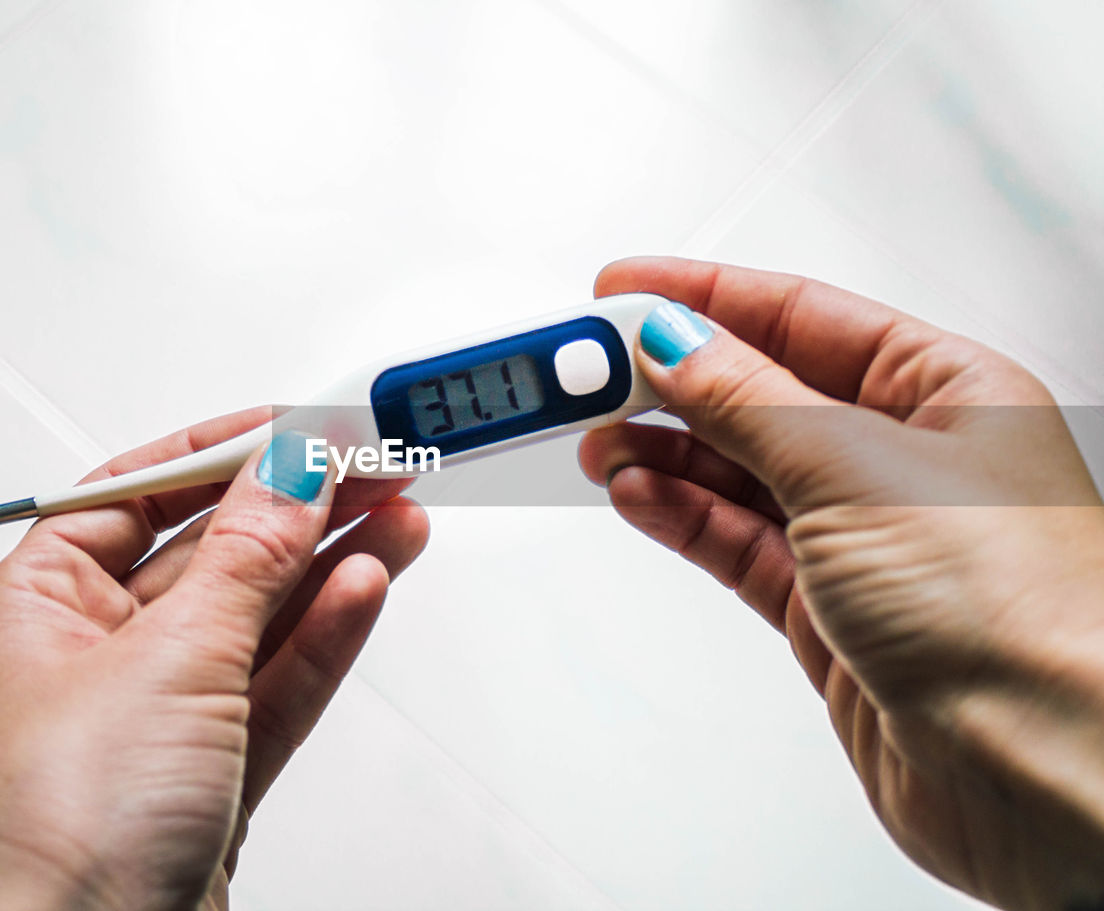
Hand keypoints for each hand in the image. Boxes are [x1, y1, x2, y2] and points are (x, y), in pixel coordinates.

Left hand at [0, 408, 428, 910]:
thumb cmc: (57, 831)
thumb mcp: (167, 658)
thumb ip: (248, 558)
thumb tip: (294, 469)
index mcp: (41, 607)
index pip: (141, 494)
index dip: (225, 452)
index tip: (301, 424)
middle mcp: (96, 656)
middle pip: (216, 553)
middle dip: (299, 508)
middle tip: (376, 465)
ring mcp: (161, 717)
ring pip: (263, 617)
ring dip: (332, 565)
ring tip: (400, 515)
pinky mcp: (215, 772)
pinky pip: (279, 681)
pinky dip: (326, 635)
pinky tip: (367, 586)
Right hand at [579, 257, 1103, 909]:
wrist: (1040, 771)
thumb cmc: (1016, 614)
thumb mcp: (855, 467)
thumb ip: (748, 401)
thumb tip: (676, 341)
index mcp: (944, 389)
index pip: (799, 315)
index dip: (703, 297)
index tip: (622, 291)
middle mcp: (903, 457)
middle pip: (757, 392)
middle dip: (667, 379)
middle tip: (586, 372)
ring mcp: (861, 534)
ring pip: (736, 469)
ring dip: (662, 449)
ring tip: (596, 437)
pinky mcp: (827, 607)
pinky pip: (734, 539)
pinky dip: (680, 513)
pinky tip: (637, 491)